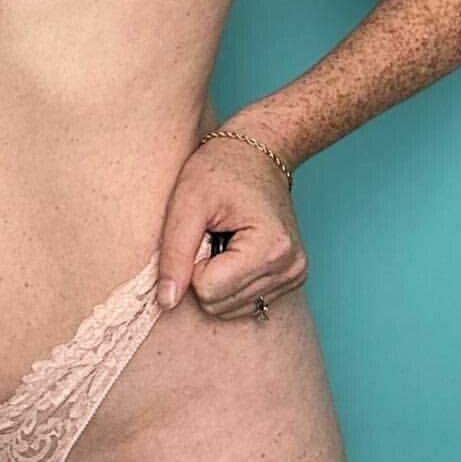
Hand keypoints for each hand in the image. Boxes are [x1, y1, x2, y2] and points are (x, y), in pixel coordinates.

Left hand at [156, 135, 306, 319]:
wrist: (258, 152)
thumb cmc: (221, 169)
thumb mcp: (187, 202)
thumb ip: (174, 254)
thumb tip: (167, 301)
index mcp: (270, 248)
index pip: (209, 292)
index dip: (192, 264)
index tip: (202, 231)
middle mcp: (290, 268)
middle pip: (219, 305)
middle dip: (204, 272)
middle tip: (212, 234)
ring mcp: (293, 275)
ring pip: (229, 309)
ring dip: (216, 277)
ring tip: (224, 239)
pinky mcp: (289, 279)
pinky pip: (243, 303)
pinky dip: (229, 280)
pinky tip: (235, 249)